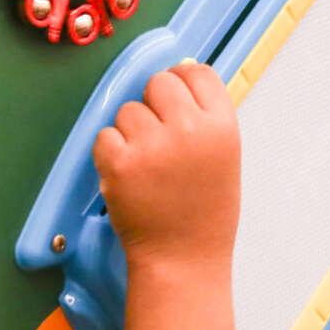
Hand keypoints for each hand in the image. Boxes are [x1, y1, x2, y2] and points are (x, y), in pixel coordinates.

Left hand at [94, 65, 239, 268]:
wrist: (183, 260)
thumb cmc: (204, 212)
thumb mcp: (224, 156)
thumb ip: (206, 115)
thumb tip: (182, 69)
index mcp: (222, 127)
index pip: (197, 73)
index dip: (184, 86)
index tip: (178, 106)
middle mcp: (190, 130)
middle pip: (159, 83)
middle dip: (155, 106)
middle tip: (161, 142)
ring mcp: (153, 145)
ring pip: (128, 110)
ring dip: (131, 133)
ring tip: (149, 168)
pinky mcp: (120, 163)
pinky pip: (105, 135)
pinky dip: (111, 155)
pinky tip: (131, 178)